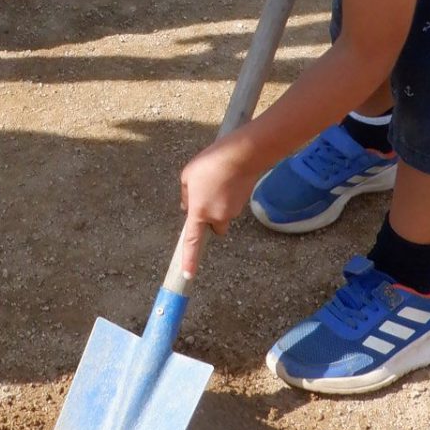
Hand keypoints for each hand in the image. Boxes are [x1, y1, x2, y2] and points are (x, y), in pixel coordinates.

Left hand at [178, 130, 260, 273]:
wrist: (241, 155)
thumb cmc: (210, 163)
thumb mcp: (188, 175)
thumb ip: (186, 194)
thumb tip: (188, 205)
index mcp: (199, 213)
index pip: (193, 242)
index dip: (190, 259)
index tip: (189, 275)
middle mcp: (217, 217)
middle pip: (212, 227)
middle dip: (209, 219)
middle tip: (204, 195)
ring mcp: (232, 211)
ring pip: (222, 214)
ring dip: (217, 203)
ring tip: (215, 179)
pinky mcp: (243, 202)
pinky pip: (230, 204)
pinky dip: (227, 195)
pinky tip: (226, 178)